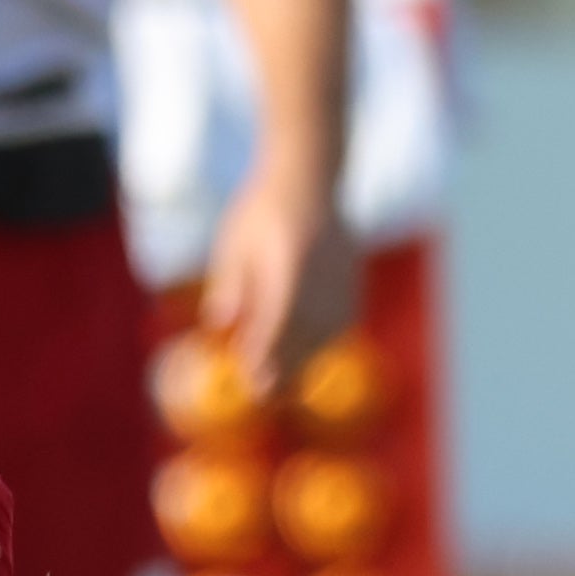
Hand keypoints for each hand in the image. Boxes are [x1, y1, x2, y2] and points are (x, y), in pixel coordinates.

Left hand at [199, 176, 357, 374]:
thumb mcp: (235, 243)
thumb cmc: (261, 212)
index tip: (251, 376)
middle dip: (285, 367)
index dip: (266, 350)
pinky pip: (341, 324)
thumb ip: (231, 283)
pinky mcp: (355, 282)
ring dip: (304, 358)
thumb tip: (219, 323)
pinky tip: (305, 351)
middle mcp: (322, 272)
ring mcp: (344, 277)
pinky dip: (322, 341)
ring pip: (327, 333)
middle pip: (306, 332)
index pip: (279, 316)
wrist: (309, 181)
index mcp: (290, 259)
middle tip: (263, 394)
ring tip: (281, 381)